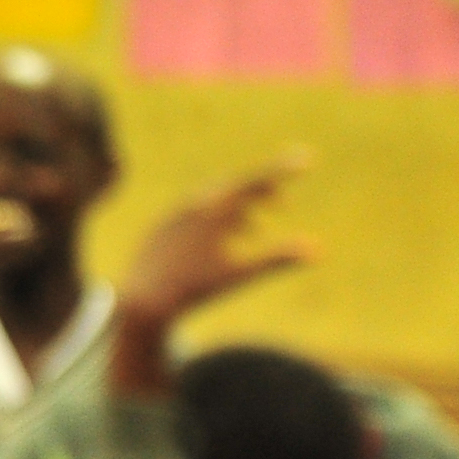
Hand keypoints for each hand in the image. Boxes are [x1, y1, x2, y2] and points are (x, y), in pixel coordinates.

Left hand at [113, 158, 317, 391]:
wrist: (141, 300)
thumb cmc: (194, 288)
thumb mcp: (241, 274)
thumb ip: (279, 259)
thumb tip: (318, 249)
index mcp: (213, 210)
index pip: (254, 181)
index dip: (282, 169)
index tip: (306, 159)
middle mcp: (192, 205)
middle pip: (234, 187)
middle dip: (260, 193)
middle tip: (282, 202)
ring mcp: (173, 216)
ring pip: (212, 202)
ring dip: (237, 212)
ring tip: (254, 230)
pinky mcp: (160, 229)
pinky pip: (191, 216)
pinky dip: (214, 222)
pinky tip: (221, 242)